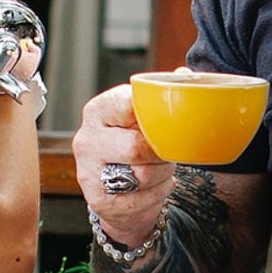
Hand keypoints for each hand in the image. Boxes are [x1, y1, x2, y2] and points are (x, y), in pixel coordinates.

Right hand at [72, 83, 174, 248]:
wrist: (115, 194)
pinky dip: (158, 193)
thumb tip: (184, 73)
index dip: (152, 114)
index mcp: (98, 111)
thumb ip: (159, 96)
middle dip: (162, 152)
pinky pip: (141, 199)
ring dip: (163, 174)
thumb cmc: (133, 146)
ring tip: (163, 169)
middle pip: (137, 146)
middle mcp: (87, 139)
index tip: (163, 121)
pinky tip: (156, 186)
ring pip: (142, 175)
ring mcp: (88, 172)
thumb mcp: (141, 119)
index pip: (127, 105)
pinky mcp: (98, 200)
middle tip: (169, 152)